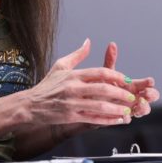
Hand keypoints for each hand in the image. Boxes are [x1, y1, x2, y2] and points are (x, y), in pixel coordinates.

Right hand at [19, 39, 136, 126]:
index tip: (126, 79)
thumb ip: (77, 54)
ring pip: (99, 106)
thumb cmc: (47, 86)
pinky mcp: (70, 117)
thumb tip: (89, 42)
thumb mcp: (61, 66)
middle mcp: (73, 88)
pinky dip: (106, 120)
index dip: (116, 76)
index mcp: (73, 75)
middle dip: (120, 93)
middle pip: (102, 89)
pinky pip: (92, 119)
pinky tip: (116, 120)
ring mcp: (72, 103)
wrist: (29, 105)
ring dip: (116, 109)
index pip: (100, 72)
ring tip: (127, 110)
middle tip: (132, 96)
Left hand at [103, 42, 159, 117]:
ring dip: (144, 108)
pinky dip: (128, 117)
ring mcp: (131, 108)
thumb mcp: (106, 73)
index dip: (149, 83)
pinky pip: (128, 119)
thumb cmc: (102, 85)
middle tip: (147, 94)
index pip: (146, 84)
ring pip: (144, 110)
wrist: (90, 101)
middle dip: (152, 95)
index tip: (150, 81)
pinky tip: (126, 116)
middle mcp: (135, 97)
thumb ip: (110, 60)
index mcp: (134, 85)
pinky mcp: (122, 117)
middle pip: (151, 97)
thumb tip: (111, 44)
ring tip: (139, 106)